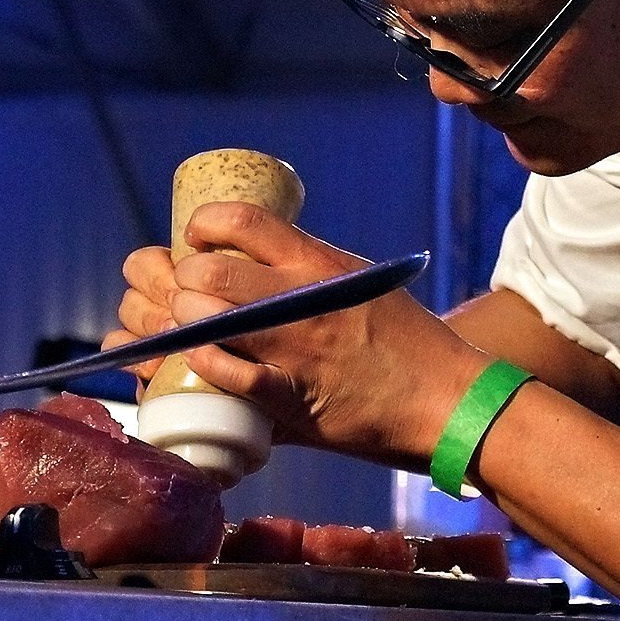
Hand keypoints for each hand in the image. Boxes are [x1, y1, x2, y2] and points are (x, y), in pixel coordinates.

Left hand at [103, 202, 487, 465]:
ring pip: (205, 318)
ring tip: (172, 330)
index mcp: (317, 262)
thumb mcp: (358, 283)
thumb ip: (305, 274)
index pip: (243, 220)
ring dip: (175, 323)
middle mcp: (301, 299)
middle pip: (207, 270)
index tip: (193, 240)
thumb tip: (248, 267)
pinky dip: (200, 366)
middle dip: (175, 280)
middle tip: (175, 295)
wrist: (447, 399)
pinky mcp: (293, 400)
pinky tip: (192, 360)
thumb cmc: (404, 340)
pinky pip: (230, 376)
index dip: (203, 225)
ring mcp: (294, 349)